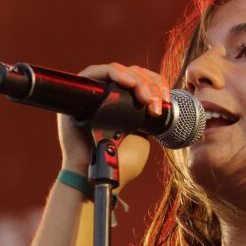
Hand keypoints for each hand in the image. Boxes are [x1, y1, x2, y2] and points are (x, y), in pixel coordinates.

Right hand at [58, 63, 169, 187]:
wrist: (101, 175)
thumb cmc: (121, 161)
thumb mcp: (144, 136)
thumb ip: (149, 118)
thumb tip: (158, 99)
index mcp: (125, 104)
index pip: (143, 81)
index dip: (157, 85)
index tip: (166, 101)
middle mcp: (108, 94)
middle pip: (133, 74)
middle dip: (151, 86)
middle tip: (156, 105)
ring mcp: (94, 91)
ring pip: (120, 71)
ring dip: (138, 81)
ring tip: (146, 98)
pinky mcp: (79, 91)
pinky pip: (97, 71)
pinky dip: (115, 73)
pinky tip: (128, 83)